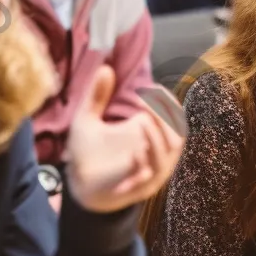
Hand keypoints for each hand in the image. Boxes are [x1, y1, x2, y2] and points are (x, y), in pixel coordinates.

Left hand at [65, 66, 183, 212]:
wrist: (77, 187)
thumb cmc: (87, 153)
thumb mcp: (87, 120)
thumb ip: (96, 96)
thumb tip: (105, 67)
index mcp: (150, 134)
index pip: (174, 114)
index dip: (167, 100)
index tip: (151, 87)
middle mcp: (156, 152)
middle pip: (178, 131)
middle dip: (165, 114)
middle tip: (143, 101)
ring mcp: (150, 171)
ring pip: (168, 153)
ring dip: (159, 136)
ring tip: (143, 121)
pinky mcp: (138, 187)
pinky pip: (150, 175)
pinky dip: (146, 162)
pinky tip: (135, 151)